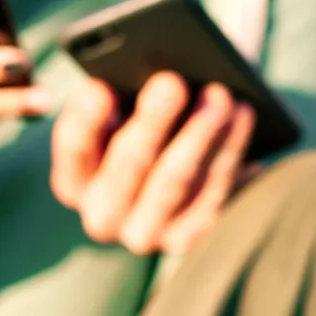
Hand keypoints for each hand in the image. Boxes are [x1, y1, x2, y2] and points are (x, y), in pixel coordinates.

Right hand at [51, 71, 256, 255]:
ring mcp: (144, 233)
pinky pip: (212, 195)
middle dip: (151, 122)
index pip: (73, 148)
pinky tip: (243, 120)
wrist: (167, 163)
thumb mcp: (119, 109)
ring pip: (176, 181)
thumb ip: (118, 94)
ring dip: (201, 134)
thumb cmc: (136, 121)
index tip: (99, 88)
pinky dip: (230, 154)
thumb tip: (148, 77)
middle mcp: (102, 217)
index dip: (86, 119)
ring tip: (221, 96)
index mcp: (73, 181)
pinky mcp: (185, 238)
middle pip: (127, 167)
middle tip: (172, 82)